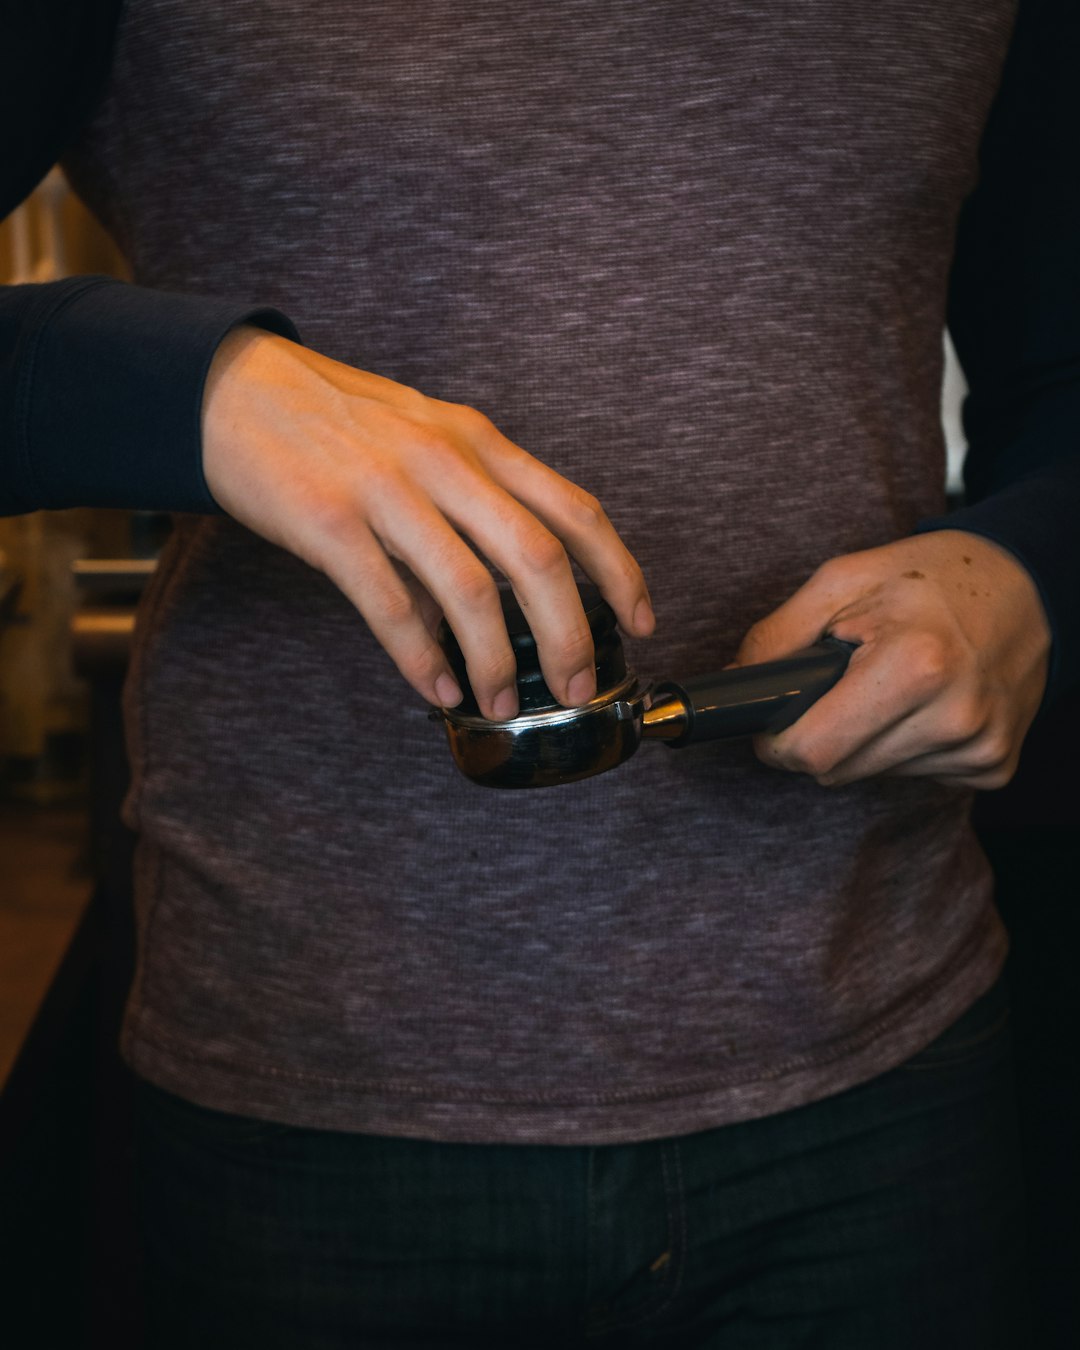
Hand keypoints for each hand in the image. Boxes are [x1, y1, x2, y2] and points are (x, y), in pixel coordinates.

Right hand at [201, 328, 653, 719]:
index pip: (574, 508)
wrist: (233, 389)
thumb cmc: (335, 421)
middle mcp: (445, 461)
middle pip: (538, 556)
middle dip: (570, 633)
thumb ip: (467, 508)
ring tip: (502, 702)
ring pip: (471, 589)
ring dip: (497, 661)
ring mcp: (388, 491)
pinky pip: (391, 607)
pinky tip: (437, 687)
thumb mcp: (422, 441)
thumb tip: (490, 602)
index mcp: (477, 442)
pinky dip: (421, 658)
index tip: (640, 620)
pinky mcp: (331, 523)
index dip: (619, 571)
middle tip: (578, 685)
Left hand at [733, 531, 1050, 788]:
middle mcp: (955, 717)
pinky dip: (903, 747)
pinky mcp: (994, 767)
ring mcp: (979, 748)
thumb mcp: (844, 580)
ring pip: (872, 776)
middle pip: (837, 771)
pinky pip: (915, 776)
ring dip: (862, 741)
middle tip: (831, 692)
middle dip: (817, 739)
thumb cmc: (932, 577)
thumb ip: (777, 635)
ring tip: (887, 687)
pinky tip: (923, 705)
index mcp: (915, 666)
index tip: (774, 722)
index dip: (778, 741)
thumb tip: (735, 685)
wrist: (1031, 587)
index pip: (814, 751)